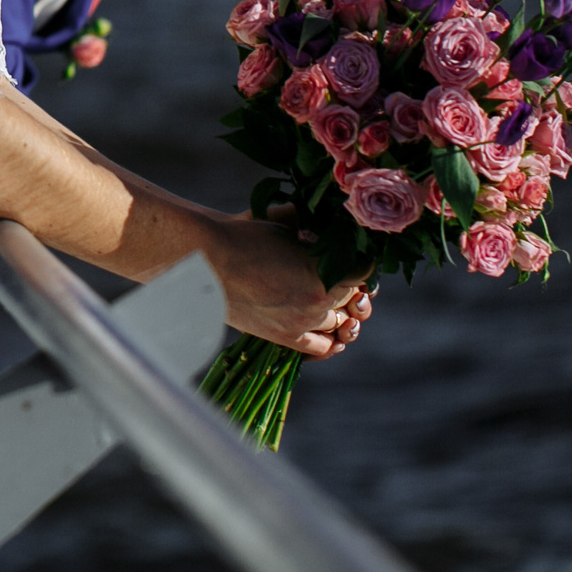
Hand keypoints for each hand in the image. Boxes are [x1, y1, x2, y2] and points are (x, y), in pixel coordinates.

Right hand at [202, 212, 374, 359]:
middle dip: (349, 285)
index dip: (362, 260)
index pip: (365, 270)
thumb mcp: (287, 223)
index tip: (354, 253)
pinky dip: (332, 340)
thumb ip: (318, 230)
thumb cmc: (243, 234)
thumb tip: (339, 229)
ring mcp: (304, 321)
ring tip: (327, 297)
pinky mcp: (286, 337)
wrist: (206, 258)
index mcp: (323, 267)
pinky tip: (331, 330)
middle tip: (336, 272)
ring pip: (341, 322)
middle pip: (354, 297)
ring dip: (340, 311)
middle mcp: (319, 299)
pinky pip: (323, 348)